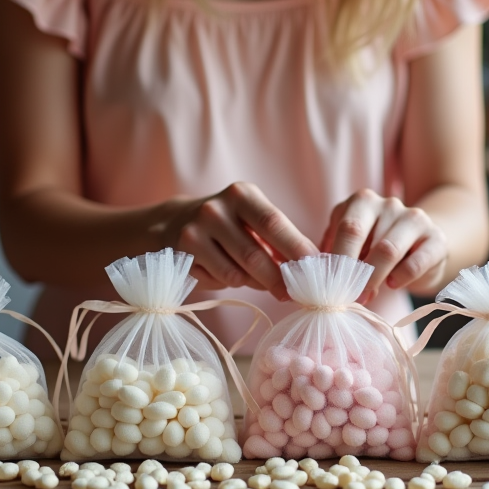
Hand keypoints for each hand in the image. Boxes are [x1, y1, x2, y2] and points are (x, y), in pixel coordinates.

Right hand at [164, 182, 318, 300]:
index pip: (274, 223)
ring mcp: (196, 231)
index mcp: (241, 194)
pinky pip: (219, 279)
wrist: (173, 223)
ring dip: (256, 283)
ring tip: (262, 282)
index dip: (296, 249)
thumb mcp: (250, 220)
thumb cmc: (227, 225)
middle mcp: (216, 209)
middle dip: (279, 279)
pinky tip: (229, 274)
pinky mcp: (184, 254)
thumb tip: (308, 269)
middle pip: (255, 254)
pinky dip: (232, 283)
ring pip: (237, 273)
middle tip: (294, 295)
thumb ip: (276, 240)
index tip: (316, 269)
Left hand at [321, 189, 447, 302]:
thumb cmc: (376, 248)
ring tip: (367, 295)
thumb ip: (334, 255)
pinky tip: (393, 284)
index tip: (329, 285)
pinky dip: (401, 277)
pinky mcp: (437, 239)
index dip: (336, 259)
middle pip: (363, 236)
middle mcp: (389, 204)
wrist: (422, 245)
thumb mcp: (352, 245)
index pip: (345, 227)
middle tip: (346, 296)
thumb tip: (315, 277)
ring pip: (388, 249)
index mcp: (362, 201)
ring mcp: (414, 219)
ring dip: (373, 277)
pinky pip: (416, 262)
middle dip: (351, 270)